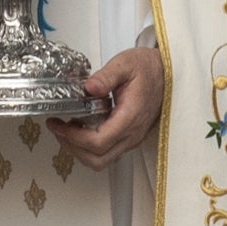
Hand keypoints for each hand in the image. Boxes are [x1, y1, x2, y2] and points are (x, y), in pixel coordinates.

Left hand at [51, 44, 163, 169]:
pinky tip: (81, 128)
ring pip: (101, 161)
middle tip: (58, 129)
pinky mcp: (129, 139)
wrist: (167, 74)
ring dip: (80, 150)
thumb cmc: (148, 69)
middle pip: (97, 159)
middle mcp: (132, 135)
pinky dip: (89, 147)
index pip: (98, 142)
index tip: (58, 124)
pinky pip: (107, 153)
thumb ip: (105, 76)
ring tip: (66, 130)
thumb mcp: (125, 64)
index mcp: (130, 118)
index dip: (74, 137)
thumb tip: (89, 87)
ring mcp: (131, 139)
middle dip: (73, 147)